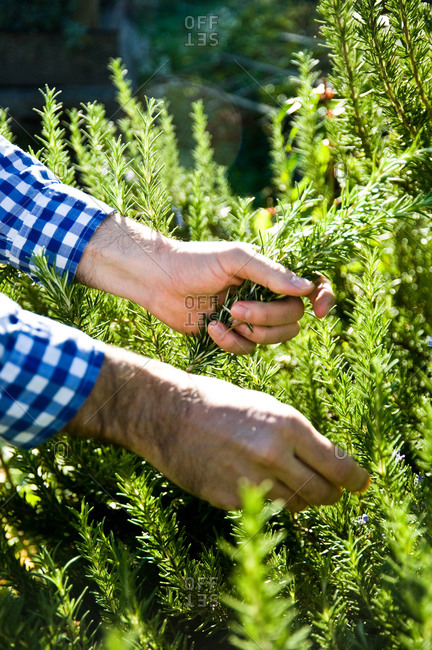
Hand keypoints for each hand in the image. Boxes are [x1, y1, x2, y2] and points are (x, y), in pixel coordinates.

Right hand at [67, 346, 369, 510]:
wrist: (167, 413)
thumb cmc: (218, 402)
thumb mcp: (266, 406)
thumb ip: (297, 436)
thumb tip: (324, 460)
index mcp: (288, 426)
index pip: (339, 467)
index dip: (355, 480)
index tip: (361, 484)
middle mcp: (275, 456)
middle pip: (324, 493)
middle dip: (332, 492)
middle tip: (330, 488)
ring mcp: (252, 481)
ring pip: (297, 505)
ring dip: (301, 497)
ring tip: (289, 481)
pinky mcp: (230, 499)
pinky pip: (265, 508)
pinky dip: (270, 499)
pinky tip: (257, 481)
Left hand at [76, 213, 333, 353]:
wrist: (159, 281)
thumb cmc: (195, 261)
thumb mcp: (235, 259)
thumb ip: (270, 273)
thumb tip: (306, 288)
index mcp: (271, 274)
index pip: (311, 286)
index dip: (322, 298)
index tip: (318, 311)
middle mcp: (266, 296)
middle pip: (292, 318)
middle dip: (267, 317)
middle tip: (237, 307)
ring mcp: (251, 318)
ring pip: (274, 338)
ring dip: (252, 331)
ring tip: (226, 316)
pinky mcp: (232, 336)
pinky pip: (247, 350)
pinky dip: (230, 341)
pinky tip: (211, 327)